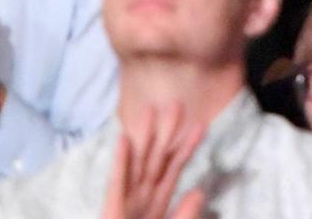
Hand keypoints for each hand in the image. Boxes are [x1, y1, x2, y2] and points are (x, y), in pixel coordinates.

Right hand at [101, 104, 205, 218]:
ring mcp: (125, 204)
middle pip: (156, 161)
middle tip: (176, 104)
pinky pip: (116, 184)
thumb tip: (199, 191)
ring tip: (150, 110)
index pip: (173, 171)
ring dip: (142, 138)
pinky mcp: (111, 211)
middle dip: (166, 134)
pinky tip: (124, 138)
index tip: (200, 125)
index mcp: (156, 205)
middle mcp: (141, 200)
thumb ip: (184, 216)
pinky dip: (120, 161)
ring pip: (136, 166)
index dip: (186, 148)